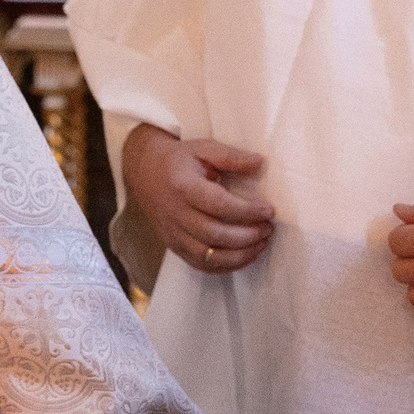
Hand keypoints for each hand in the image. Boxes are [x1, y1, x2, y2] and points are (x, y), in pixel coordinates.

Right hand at [124, 125, 273, 272]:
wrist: (144, 172)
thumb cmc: (180, 160)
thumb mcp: (203, 148)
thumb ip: (230, 156)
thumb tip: (259, 162)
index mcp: (183, 186)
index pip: (218, 204)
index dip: (246, 211)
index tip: (268, 211)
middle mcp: (175, 213)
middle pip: (214, 234)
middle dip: (247, 235)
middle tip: (268, 228)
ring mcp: (172, 233)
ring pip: (208, 255)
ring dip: (240, 254)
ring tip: (261, 243)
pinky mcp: (173, 246)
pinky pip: (200, 264)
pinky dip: (226, 266)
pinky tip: (245, 255)